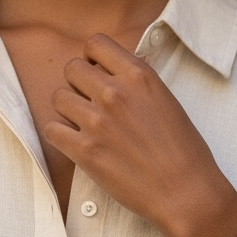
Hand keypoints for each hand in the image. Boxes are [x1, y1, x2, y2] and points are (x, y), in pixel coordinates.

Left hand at [43, 34, 236, 236]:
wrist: (185, 192)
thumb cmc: (183, 150)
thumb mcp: (166, 101)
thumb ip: (137, 84)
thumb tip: (114, 75)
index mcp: (138, 75)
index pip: (95, 44)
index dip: (92, 59)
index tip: (96, 74)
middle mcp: (115, 93)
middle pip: (71, 69)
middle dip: (78, 84)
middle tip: (90, 104)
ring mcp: (97, 121)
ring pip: (58, 98)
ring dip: (68, 111)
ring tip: (84, 126)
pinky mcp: (85, 151)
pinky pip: (51, 130)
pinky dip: (60, 136)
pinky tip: (75, 144)